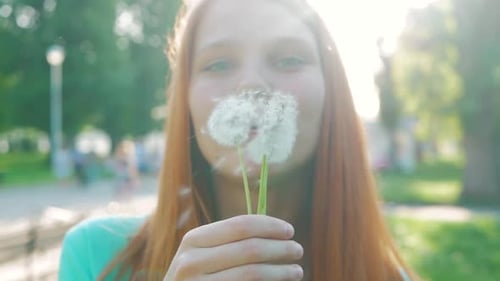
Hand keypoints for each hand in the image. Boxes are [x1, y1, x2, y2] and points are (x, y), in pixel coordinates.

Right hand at [163, 215, 303, 280]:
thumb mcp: (202, 254)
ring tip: (297, 271)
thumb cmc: (195, 277)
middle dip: (281, 248)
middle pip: (251, 249)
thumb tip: (275, 229)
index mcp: (194, 239)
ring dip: (282, 271)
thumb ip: (230, 241)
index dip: (269, 225)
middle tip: (298, 250)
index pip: (240, 225)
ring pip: (253, 273)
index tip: (290, 230)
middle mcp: (191, 261)